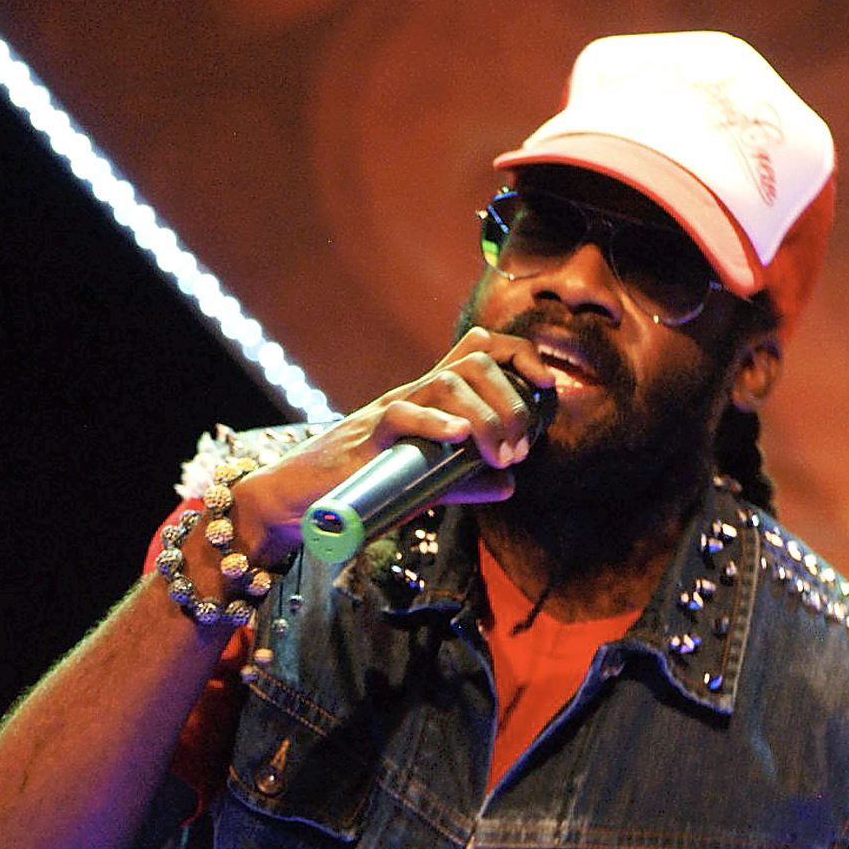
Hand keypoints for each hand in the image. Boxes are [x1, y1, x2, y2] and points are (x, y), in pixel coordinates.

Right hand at [233, 329, 554, 566]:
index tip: (546, 386)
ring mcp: (390, 410)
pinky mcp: (367, 436)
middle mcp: (414, 393)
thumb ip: (467, 481)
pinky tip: (460, 440)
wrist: (302, 499)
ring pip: (447, 384)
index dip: (519, 355)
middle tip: (517, 450)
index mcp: (431, 398)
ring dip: (485, 418)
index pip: (479, 349)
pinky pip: (403, 415)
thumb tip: (510, 485)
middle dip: (511, 401)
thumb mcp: (426, 483)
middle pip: (474, 362)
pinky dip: (436, 424)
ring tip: (498, 453)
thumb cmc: (363, 487)